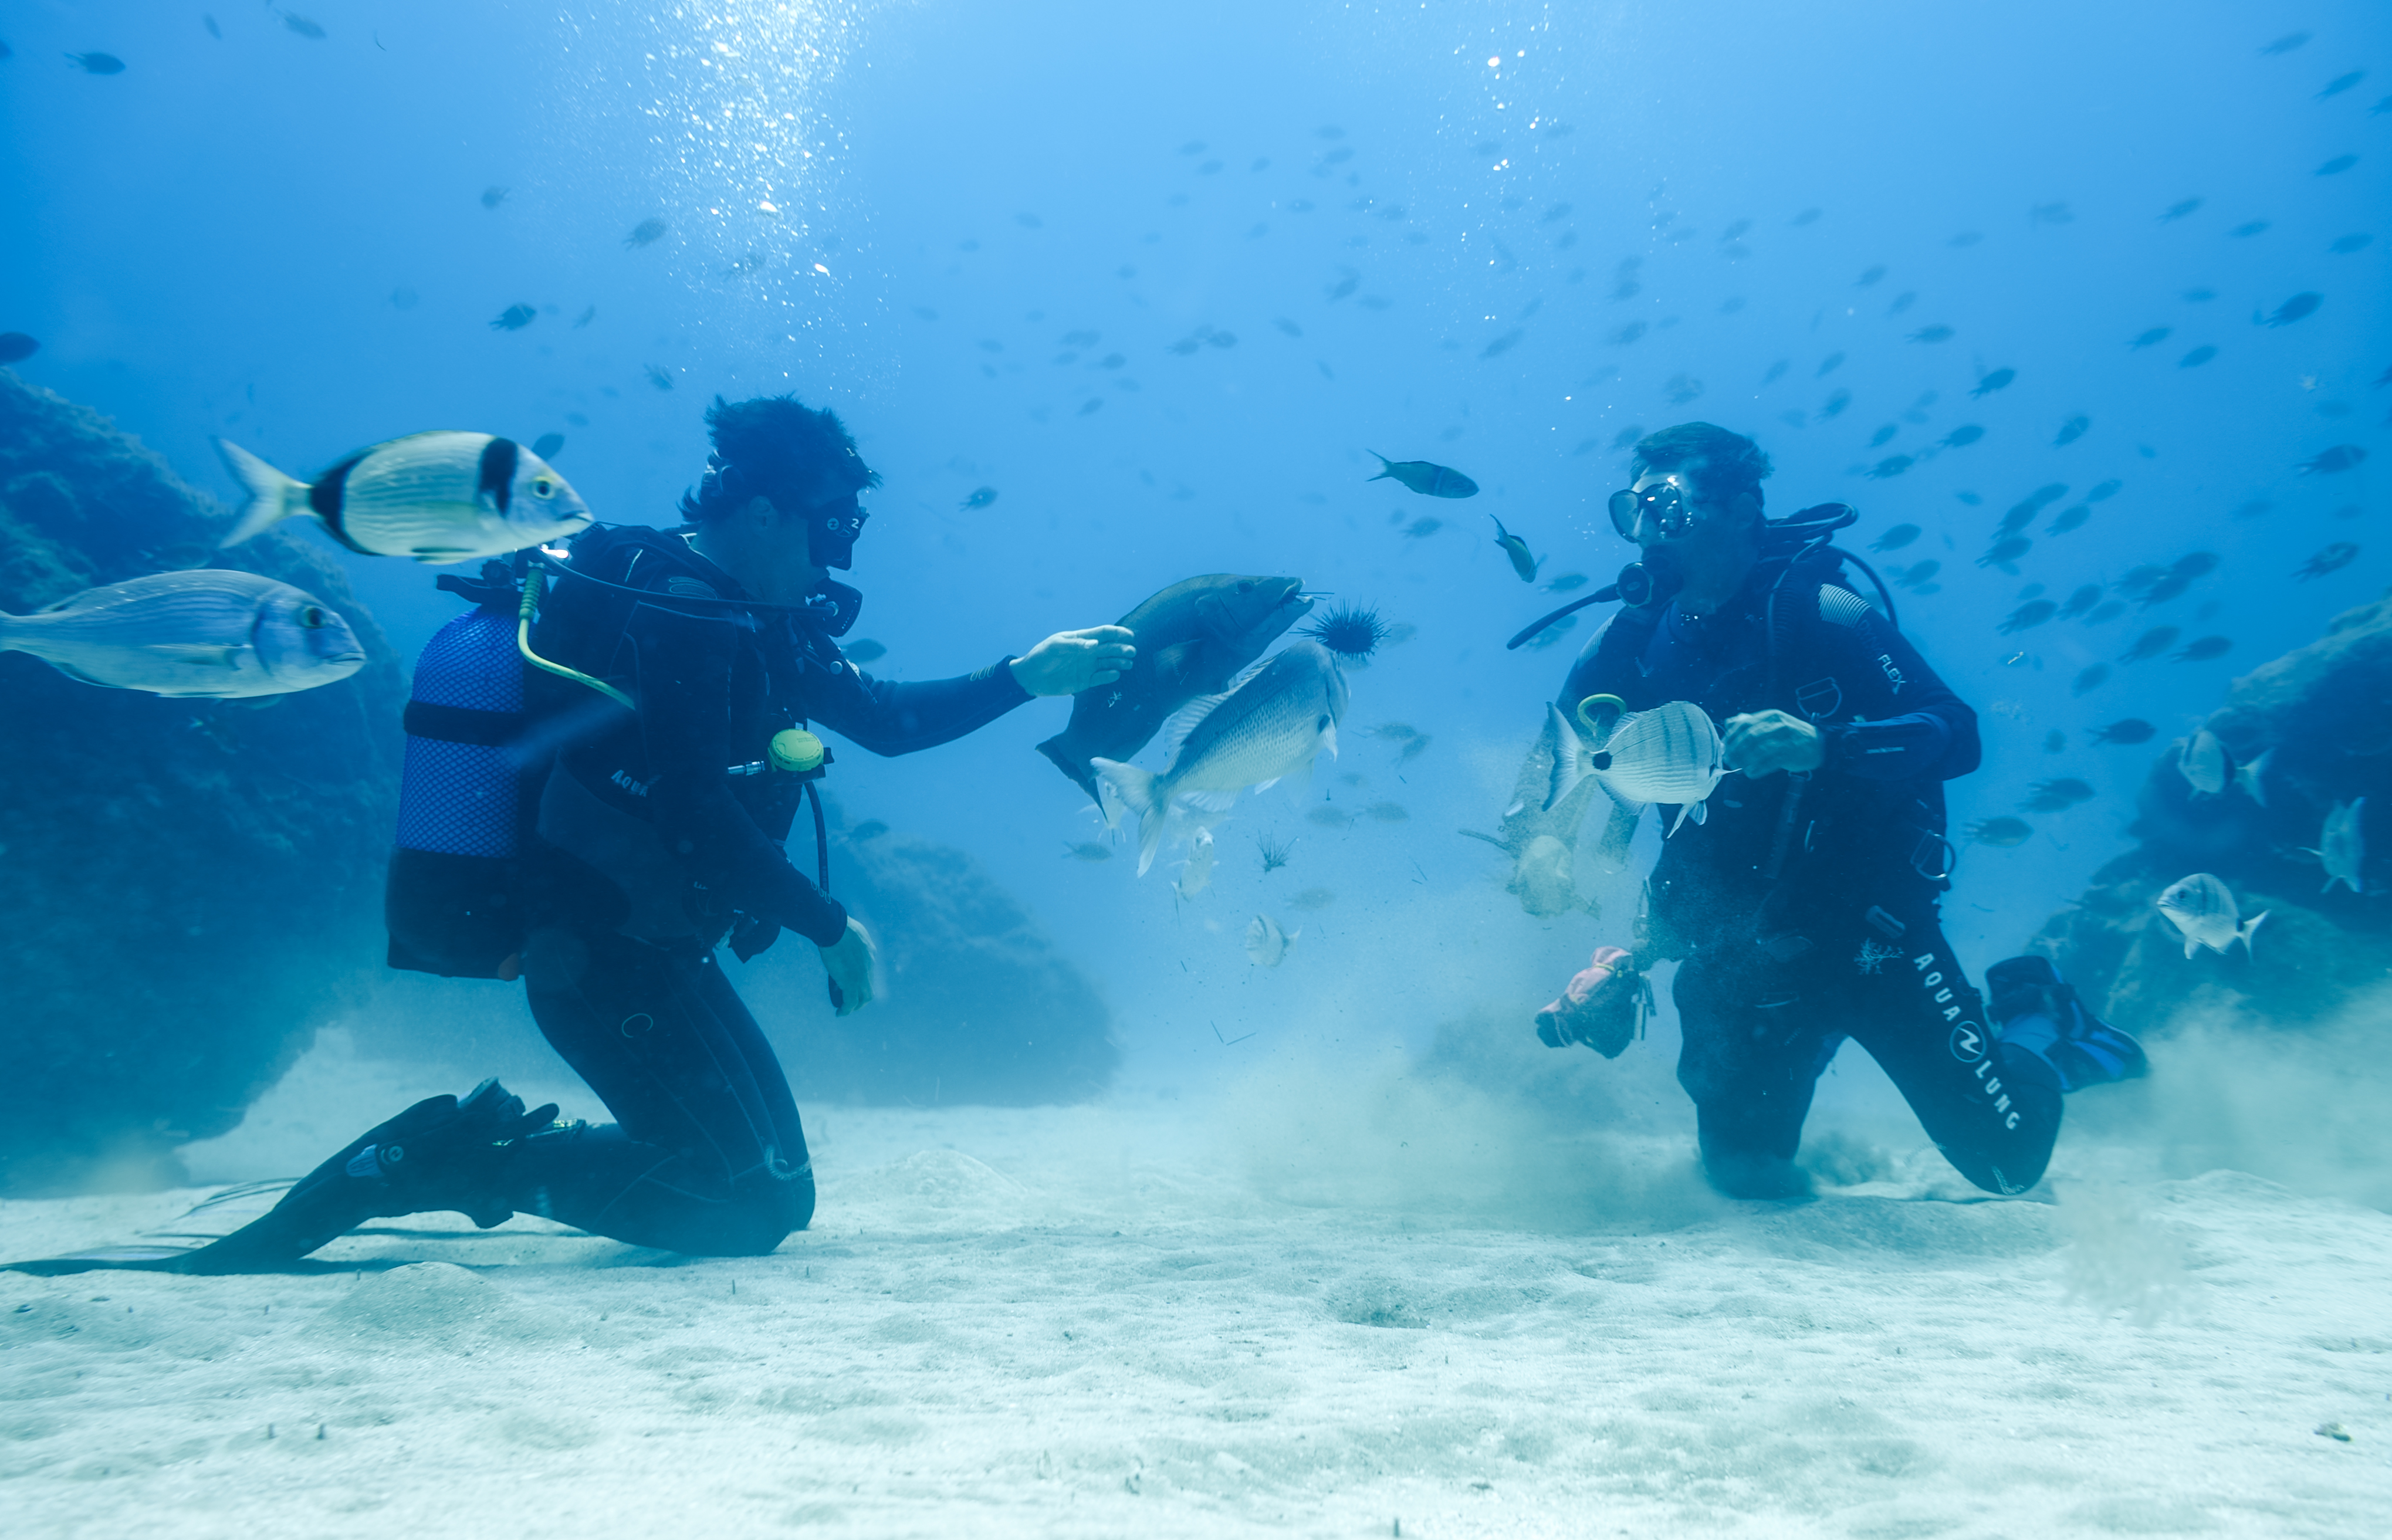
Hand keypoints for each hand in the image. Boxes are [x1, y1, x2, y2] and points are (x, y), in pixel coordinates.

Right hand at [820, 917, 877, 1015]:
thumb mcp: (850, 928)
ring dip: (856, 1006)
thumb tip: (843, 934)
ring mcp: (862, 976)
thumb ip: (851, 935)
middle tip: (852, 1001)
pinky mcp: (851, 982)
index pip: (869, 971)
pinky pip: (850, 1002)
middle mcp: (870, 966)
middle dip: (862, 997)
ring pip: (864, 998)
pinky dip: (846, 1010)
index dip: (862, 980)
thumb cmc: (837, 924)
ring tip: (847, 1010)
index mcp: (870, 952)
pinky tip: (840, 1013)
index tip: (853, 982)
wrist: (834, 928)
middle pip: (870, 987)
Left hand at [1009, 626, 1135, 696]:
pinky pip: (1100, 678)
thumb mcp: (1056, 646)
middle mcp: (1087, 652)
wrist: (1030, 677)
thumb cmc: (1041, 656)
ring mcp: (1087, 667)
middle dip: (1121, 649)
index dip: (1117, 633)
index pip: (1103, 633)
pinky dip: (1109, 677)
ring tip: (1128, 664)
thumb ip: (1075, 645)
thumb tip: (1095, 644)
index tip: (1129, 636)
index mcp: (1081, 639)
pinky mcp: (1084, 681)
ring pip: (1108, 663)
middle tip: (1131, 652)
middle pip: (1109, 648)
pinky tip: (1115, 674)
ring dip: (1119, 662)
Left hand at [1723, 709, 1823, 776]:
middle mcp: (1778, 724)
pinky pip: (1770, 762)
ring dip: (1745, 760)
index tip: (1724, 747)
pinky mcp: (1791, 753)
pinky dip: (1758, 769)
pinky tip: (1750, 773)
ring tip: (1738, 768)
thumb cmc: (1791, 735)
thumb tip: (1728, 723)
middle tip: (1728, 759)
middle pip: (1750, 736)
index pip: (1744, 723)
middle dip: (1736, 750)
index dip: (1731, 736)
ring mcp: (1786, 738)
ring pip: (1759, 750)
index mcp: (1770, 716)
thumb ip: (1751, 722)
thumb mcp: (1772, 723)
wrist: (1818, 744)